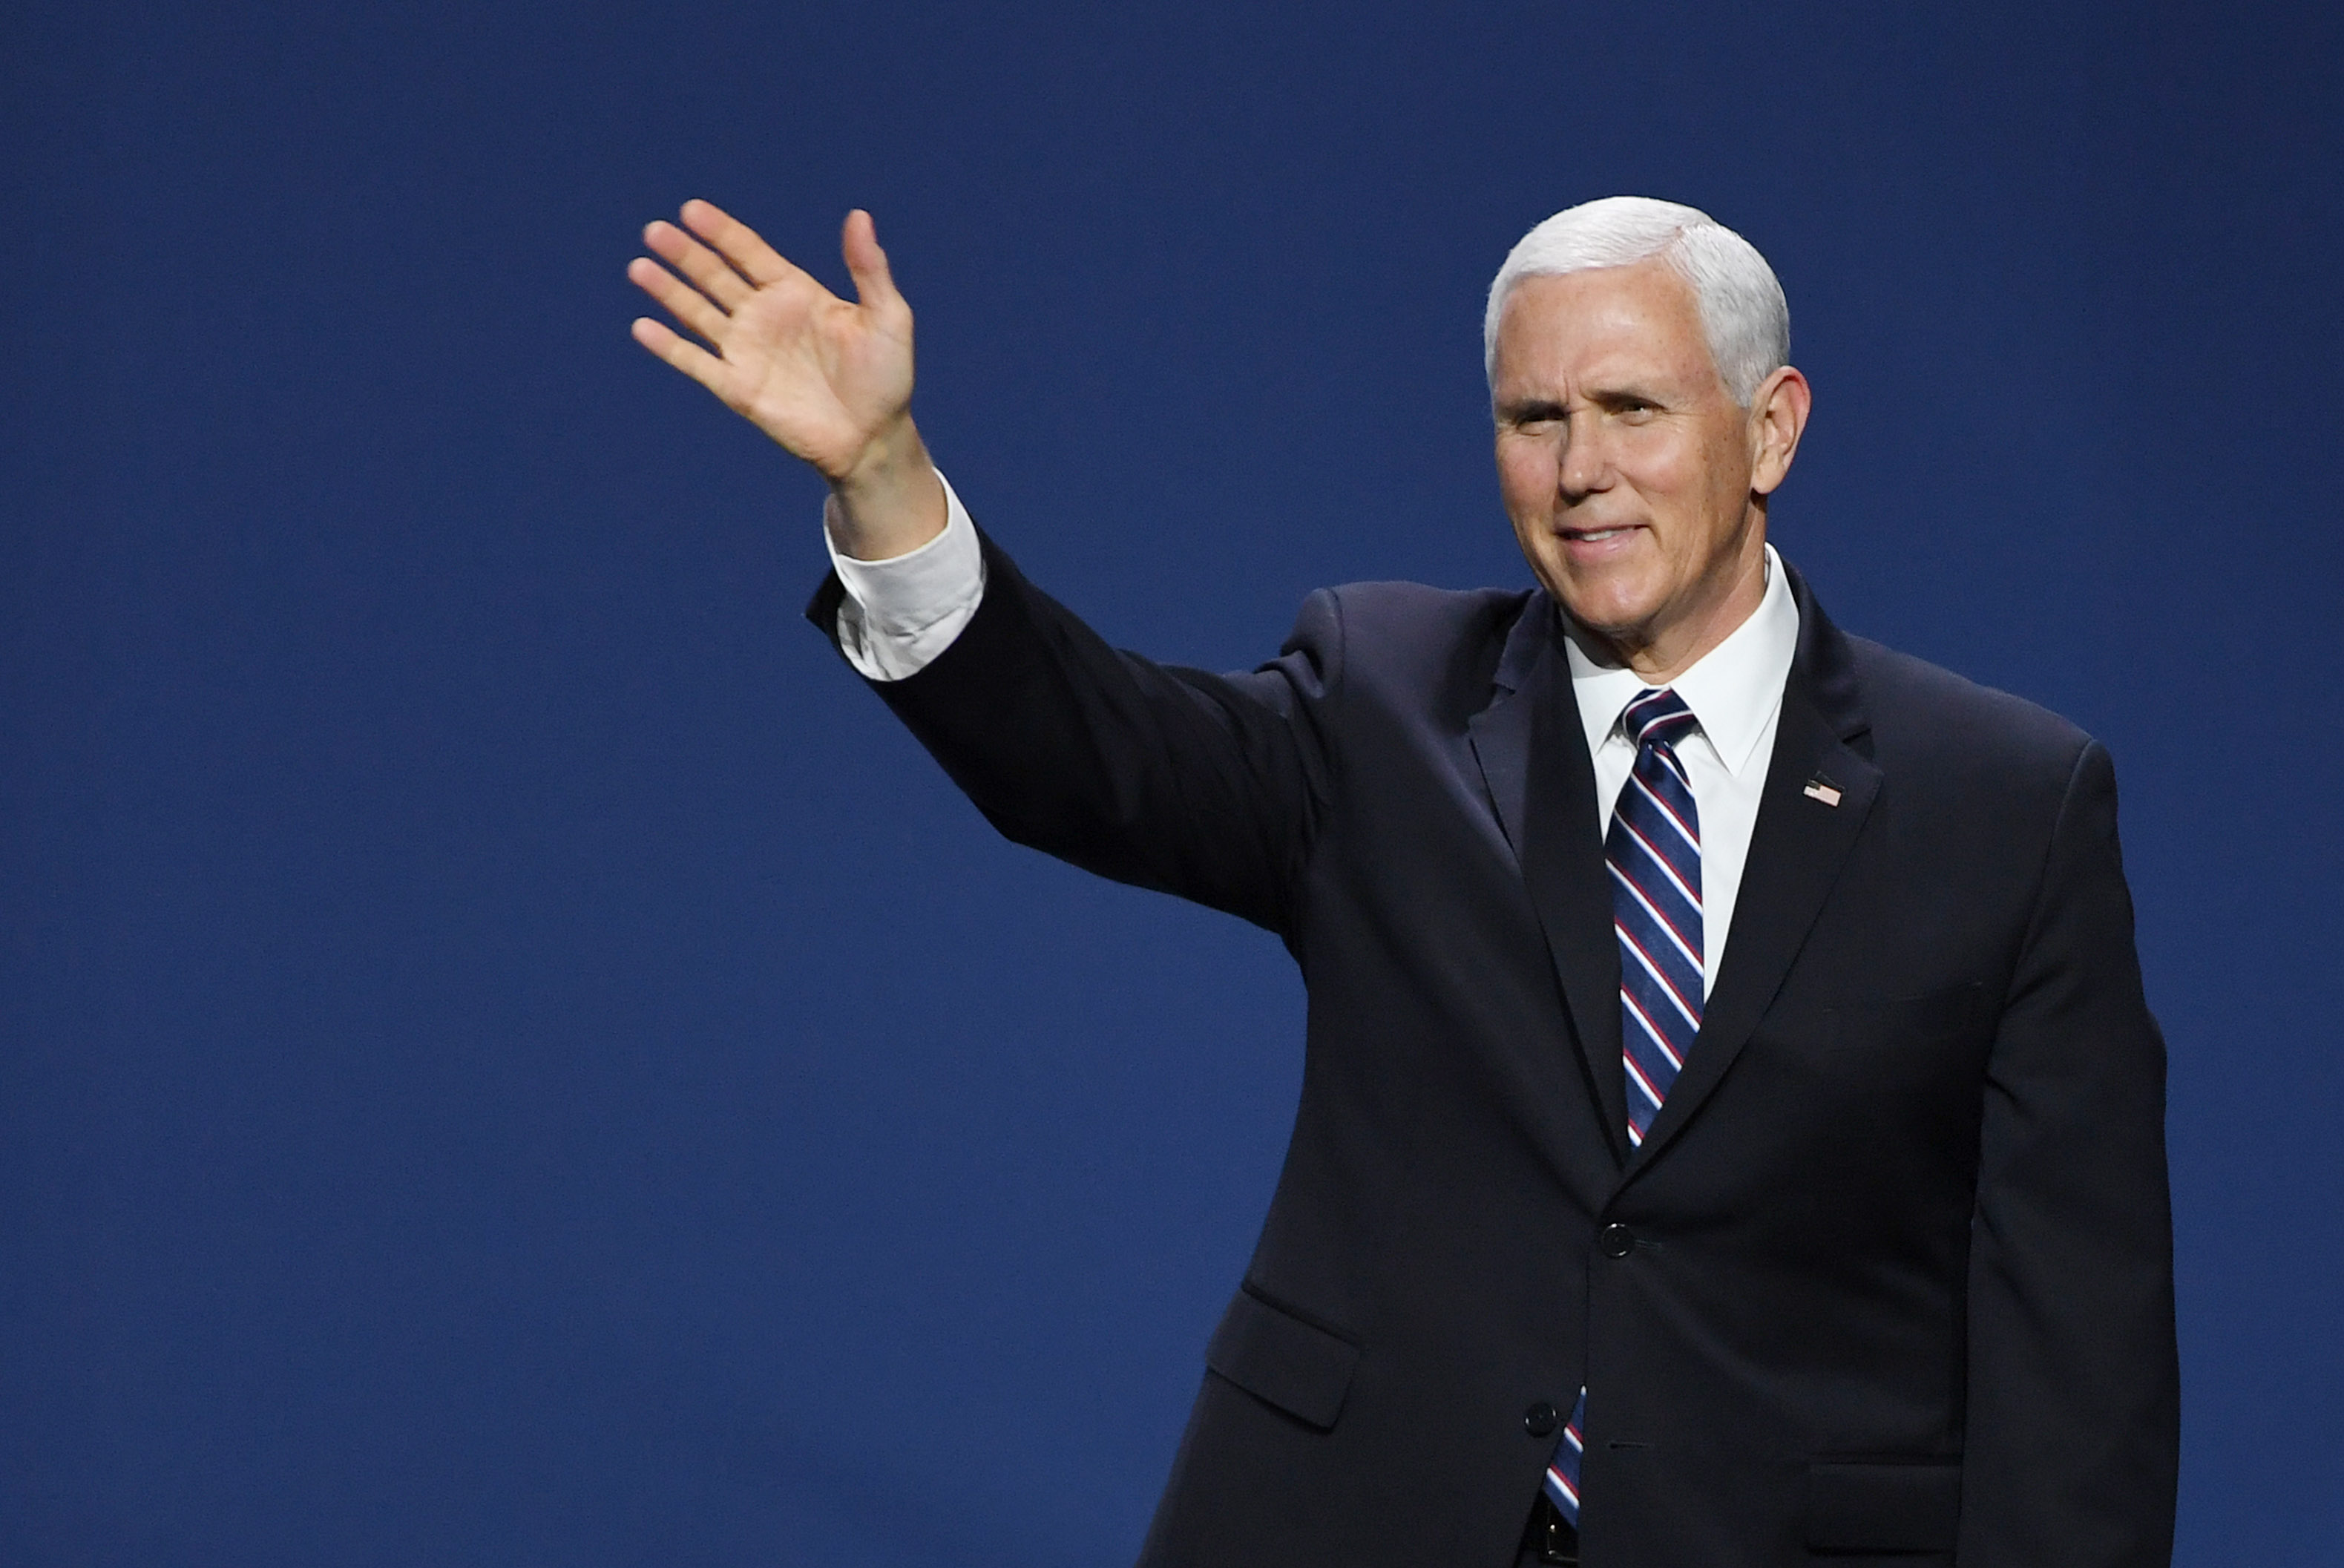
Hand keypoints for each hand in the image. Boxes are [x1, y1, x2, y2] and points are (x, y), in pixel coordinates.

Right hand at [629, 201, 944, 557]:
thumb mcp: (888, 317)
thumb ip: (869, 268)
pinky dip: (669, 347)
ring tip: (639, 267)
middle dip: (685, 254)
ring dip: (668, 291)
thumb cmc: (887, 379)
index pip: (748, 252)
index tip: (691, 210)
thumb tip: (858, 216)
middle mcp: (765, 316)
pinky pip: (696, 363)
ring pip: (697, 313)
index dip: (721, 231)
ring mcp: (748, 352)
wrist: (873, 439)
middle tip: (654, 230)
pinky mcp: (738, 388)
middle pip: (715, 276)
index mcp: (796, 293)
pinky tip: (643, 327)